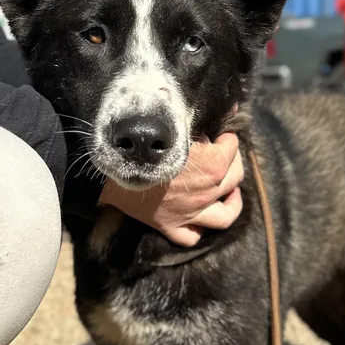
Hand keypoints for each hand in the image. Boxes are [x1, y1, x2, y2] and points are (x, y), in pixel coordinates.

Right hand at [99, 133, 243, 246]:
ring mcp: (190, 214)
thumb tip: (226, 108)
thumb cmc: (142, 142)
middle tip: (224, 156)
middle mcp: (207, 192)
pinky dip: (200, 229)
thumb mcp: (175, 124)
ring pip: (224, 216)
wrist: (109, 169)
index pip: (232, 148)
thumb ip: (201, 120)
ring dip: (231, 203)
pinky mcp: (170, 226)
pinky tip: (200, 218)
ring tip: (229, 193)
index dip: (227, 137)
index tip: (220, 133)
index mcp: (212, 166)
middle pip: (234, 178)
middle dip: (232, 163)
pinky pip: (192, 236)